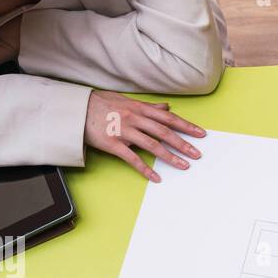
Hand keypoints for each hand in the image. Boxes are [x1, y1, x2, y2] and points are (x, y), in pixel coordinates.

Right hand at [84, 91, 204, 182]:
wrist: (76, 109)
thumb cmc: (102, 104)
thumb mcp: (127, 100)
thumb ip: (148, 106)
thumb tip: (166, 108)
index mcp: (139, 108)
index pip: (168, 118)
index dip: (186, 126)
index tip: (201, 134)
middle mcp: (134, 118)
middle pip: (164, 132)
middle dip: (183, 144)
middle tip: (198, 154)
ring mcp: (124, 131)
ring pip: (152, 145)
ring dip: (170, 157)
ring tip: (184, 166)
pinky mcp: (113, 144)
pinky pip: (132, 158)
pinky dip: (145, 169)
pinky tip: (156, 177)